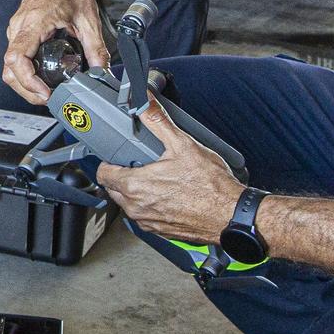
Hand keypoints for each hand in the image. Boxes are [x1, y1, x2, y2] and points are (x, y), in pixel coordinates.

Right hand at [1, 0, 108, 104]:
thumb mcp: (88, 20)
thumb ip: (96, 48)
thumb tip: (102, 71)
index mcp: (34, 22)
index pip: (17, 58)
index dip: (28, 81)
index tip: (44, 92)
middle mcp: (19, 26)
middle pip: (10, 68)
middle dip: (26, 89)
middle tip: (48, 98)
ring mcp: (16, 29)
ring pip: (9, 65)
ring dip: (24, 83)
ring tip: (45, 91)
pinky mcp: (18, 31)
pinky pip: (14, 57)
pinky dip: (24, 72)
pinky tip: (41, 77)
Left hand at [94, 99, 244, 244]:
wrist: (230, 215)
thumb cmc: (210, 186)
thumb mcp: (183, 144)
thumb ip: (158, 121)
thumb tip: (145, 102)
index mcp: (136, 186)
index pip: (103, 174)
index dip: (107, 162)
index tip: (115, 156)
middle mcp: (137, 208)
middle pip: (113, 190)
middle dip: (121, 176)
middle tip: (137, 164)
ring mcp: (148, 222)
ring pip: (129, 205)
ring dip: (135, 192)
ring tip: (155, 178)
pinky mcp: (160, 231)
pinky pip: (145, 217)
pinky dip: (150, 206)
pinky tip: (167, 195)